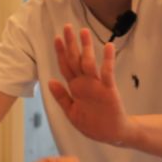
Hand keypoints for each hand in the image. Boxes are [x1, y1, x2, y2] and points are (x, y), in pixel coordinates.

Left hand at [49, 24, 135, 145]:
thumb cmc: (92, 123)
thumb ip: (62, 97)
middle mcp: (85, 83)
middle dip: (71, 44)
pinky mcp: (109, 90)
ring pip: (89, 63)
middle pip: (75, 60)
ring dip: (86, 48)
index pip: (65, 66)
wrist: (112, 134)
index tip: (56, 37)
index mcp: (75, 88)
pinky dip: (107, 61)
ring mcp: (97, 85)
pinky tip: (108, 47)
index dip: (60, 52)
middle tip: (67, 26)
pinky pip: (107, 73)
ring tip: (84, 31)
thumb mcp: (71, 113)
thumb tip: (50, 81)